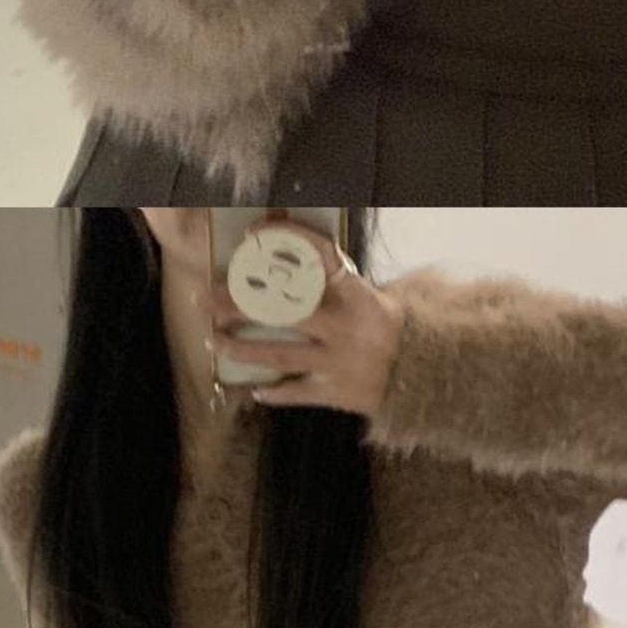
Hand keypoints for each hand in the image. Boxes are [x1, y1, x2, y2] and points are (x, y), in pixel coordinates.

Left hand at [207, 246, 401, 418]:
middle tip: (206, 298)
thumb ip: (332, 278)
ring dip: (241, 346)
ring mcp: (337, 362)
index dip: (286, 240)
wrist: (419, 372)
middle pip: (282, 310)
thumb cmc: (385, 327)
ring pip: (279, 353)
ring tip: (214, 339)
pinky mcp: (335, 393)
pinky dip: (273, 391)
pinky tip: (252, 388)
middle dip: (239, 304)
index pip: (320, 256)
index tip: (252, 234)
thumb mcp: (366, 294)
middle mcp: (343, 326)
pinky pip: (295, 392)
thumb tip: (287, 249)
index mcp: (356, 294)